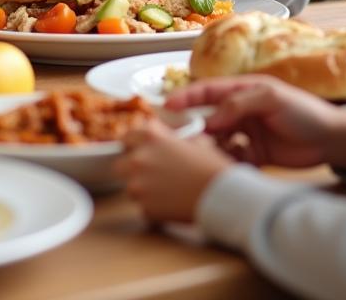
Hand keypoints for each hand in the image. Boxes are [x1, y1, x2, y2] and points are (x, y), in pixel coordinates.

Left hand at [115, 119, 233, 222]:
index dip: (135, 145)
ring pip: (129, 187)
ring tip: (164, 194)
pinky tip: (170, 207)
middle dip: (131, 169)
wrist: (225, 196)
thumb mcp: (195, 141)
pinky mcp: (146, 208)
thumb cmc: (213, 167)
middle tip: (150, 175)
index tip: (140, 151)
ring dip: (142, 190)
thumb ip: (175, 137)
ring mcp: (139, 184)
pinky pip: (143, 208)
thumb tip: (173, 138)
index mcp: (150, 137)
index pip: (127, 136)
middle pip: (120, 163)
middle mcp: (139, 158)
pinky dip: (153, 209)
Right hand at [165, 75, 345, 169]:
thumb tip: (211, 119)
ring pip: (216, 139)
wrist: (335, 141)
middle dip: (192, 126)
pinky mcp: (253, 155)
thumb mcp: (271, 98)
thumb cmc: (305, 110)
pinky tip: (226, 165)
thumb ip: (238, 104)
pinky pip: (231, 158)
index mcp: (240, 90)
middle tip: (179, 138)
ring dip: (209, 146)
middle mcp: (238, 110)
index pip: (206, 90)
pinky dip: (225, 161)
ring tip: (206, 154)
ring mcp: (245, 133)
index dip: (185, 97)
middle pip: (207, 116)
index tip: (166, 106)